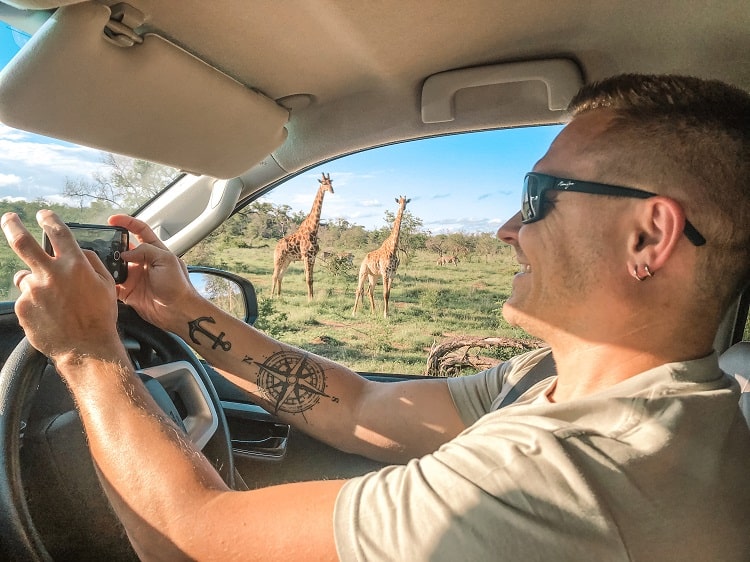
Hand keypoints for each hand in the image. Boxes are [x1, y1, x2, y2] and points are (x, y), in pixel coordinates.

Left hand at [1, 210, 120, 361]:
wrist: (86, 348)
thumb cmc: (100, 317)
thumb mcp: (107, 285)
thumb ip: (91, 263)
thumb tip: (79, 250)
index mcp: (75, 265)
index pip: (58, 232)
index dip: (49, 219)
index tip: (43, 215)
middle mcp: (51, 274)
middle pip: (23, 242)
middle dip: (13, 225)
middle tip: (9, 218)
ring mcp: (34, 290)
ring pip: (25, 277)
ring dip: (34, 282)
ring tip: (50, 300)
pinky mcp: (23, 307)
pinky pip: (25, 298)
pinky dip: (34, 303)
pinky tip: (48, 314)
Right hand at [108, 214, 198, 329]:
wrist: (177, 311)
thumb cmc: (178, 285)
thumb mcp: (166, 260)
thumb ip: (146, 251)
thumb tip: (125, 252)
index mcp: (155, 251)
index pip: (140, 230)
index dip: (127, 222)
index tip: (112, 219)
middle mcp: (143, 262)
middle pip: (123, 248)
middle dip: (111, 245)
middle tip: (101, 245)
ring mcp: (135, 277)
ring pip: (115, 266)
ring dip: (106, 263)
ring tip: (98, 261)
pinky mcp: (128, 292)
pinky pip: (112, 284)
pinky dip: (105, 281)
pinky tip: (99, 278)